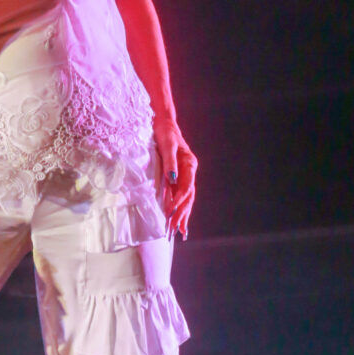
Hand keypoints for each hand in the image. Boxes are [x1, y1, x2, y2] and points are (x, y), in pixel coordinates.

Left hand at [154, 119, 197, 240]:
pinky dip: (178, 207)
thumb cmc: (165, 133)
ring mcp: (184, 175)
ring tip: (179, 231)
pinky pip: (179, 195)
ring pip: (186, 199)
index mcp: (189, 165)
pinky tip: (175, 218)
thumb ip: (170, 162)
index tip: (171, 212)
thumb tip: (172, 179)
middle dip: (182, 213)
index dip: (179, 201)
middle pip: (188, 197)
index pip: (186, 188)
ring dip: (182, 214)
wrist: (164, 124)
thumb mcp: (167, 145)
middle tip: (176, 230)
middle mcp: (189, 171)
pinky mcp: (177, 176)